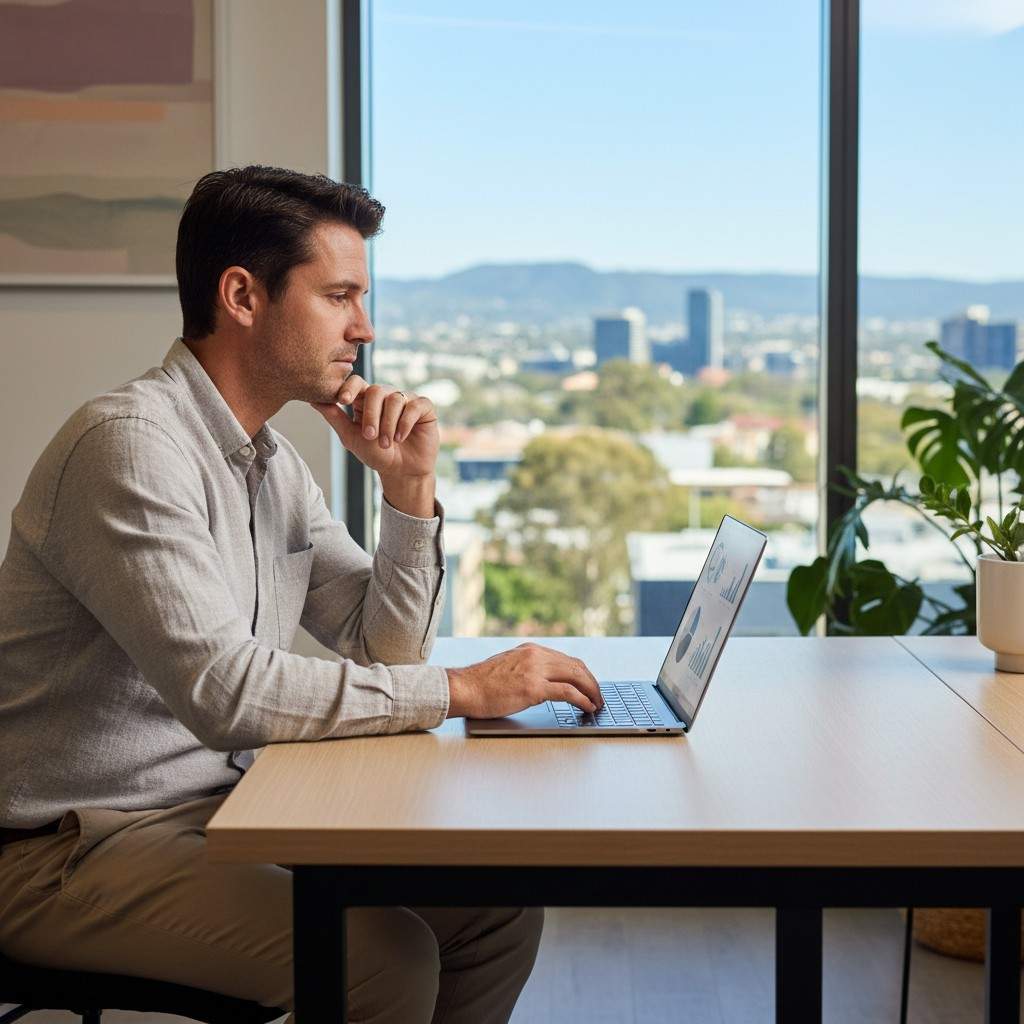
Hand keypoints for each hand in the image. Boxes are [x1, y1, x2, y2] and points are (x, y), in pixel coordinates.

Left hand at [312, 377, 438, 517]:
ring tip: (387, 443)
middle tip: (369, 436)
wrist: (402, 472)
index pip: (357, 382)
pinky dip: (406, 422)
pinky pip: (414, 405)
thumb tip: (313, 400)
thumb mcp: (352, 438)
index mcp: (367, 400)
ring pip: (395, 399)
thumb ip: (335, 418)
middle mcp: (387, 396)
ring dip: (388, 424)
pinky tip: (401, 437)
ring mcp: (406, 400)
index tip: (342, 401)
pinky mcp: (424, 408)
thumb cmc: (377, 455)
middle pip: (376, 390)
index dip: (349, 388)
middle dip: (371, 415)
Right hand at [445, 643, 603, 718]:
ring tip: (597, 702)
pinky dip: (582, 699)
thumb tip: (542, 682)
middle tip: (598, 695)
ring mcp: (535, 670)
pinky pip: (567, 692)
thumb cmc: (480, 684)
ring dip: (591, 690)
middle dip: (591, 682)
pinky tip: (587, 707)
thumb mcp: (507, 667)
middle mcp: (535, 655)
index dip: (582, 673)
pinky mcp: (533, 688)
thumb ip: (526, 669)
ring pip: (576, 676)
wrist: (463, 688)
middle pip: (576, 665)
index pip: (565, 658)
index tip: (588, 684)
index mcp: (530, 650)